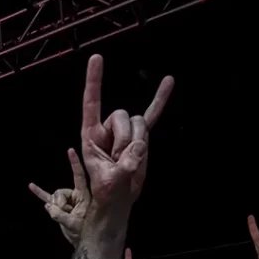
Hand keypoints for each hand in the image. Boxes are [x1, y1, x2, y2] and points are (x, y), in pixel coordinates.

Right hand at [30, 148, 89, 247]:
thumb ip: (59, 215)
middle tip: (65, 215)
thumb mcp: (73, 225)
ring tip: (64, 218)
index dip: (75, 164)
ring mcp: (67, 201)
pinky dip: (40, 194)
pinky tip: (31, 186)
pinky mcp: (60, 207)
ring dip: (55, 208)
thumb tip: (48, 206)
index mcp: (84, 196)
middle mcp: (76, 195)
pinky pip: (48, 199)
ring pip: (54, 197)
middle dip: (58, 203)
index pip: (79, 176)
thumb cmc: (86, 232)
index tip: (71, 151)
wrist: (86, 241)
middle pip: (61, 191)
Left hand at [79, 54, 172, 214]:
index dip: (94, 81)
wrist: (118, 201)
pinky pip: (151, 115)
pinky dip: (159, 100)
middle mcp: (106, 129)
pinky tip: (168, 81)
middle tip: (121, 163)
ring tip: (130, 163)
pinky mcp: (140, 137)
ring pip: (138, 123)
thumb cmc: (107, 192)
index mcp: (90, 136)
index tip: (97, 58)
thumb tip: (139, 147)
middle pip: (122, 116)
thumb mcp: (111, 182)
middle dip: (126, 139)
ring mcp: (124, 131)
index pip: (91, 103)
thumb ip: (124, 166)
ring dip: (138, 143)